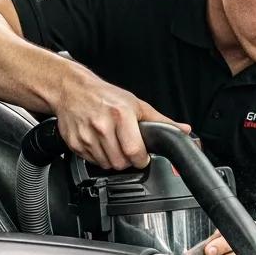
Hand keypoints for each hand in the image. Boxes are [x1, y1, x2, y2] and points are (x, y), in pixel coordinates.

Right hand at [55, 67, 190, 169]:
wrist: (72, 89)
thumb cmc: (105, 96)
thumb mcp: (136, 104)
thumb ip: (160, 120)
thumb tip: (183, 130)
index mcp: (121, 115)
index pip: (134, 151)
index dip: (141, 159)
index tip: (141, 156)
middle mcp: (102, 125)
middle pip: (120, 163)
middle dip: (127, 160)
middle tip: (126, 148)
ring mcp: (86, 135)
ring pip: (106, 165)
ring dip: (112, 160)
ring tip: (112, 144)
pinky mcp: (75, 143)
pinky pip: (91, 161)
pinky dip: (97, 157)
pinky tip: (99, 143)